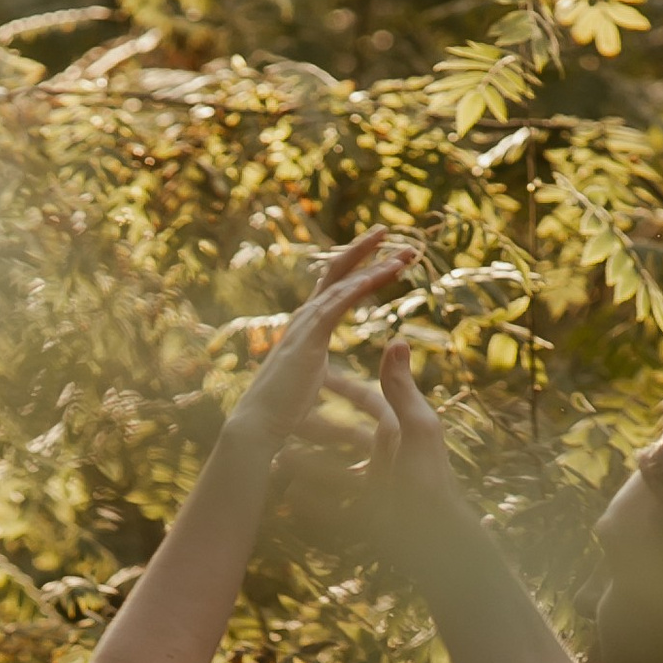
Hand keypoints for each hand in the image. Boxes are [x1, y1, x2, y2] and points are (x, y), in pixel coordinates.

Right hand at [220, 231, 415, 463]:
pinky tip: (388, 270)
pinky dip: (366, 282)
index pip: (335, 289)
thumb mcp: (311, 389)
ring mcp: (305, 323)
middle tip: (393, 236)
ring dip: (376, 263)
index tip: (385, 259)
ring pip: (344, 281)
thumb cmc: (282, 415)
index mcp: (307, 329)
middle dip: (366, 252)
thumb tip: (331, 384)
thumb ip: (324, 377)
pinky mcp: (309, 334)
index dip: (359, 271)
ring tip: (404, 252)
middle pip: (337, 273)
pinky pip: (341, 299)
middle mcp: (305, 318)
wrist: (258, 426)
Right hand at [274, 331, 460, 553]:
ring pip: (332, 471)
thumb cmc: (429, 482)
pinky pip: (332, 507)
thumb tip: (397, 341)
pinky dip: (311, 501)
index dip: (345, 386)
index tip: (318, 373)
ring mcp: (374, 488)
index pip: (369, 402)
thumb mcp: (415, 429)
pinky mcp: (366, 518)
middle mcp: (386, 458)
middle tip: (286, 420)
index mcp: (399, 433)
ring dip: (306, 465)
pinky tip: (289, 496)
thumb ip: (401, 390)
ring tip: (278, 460)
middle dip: (316, 429)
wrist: (435, 541)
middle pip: (344, 437)